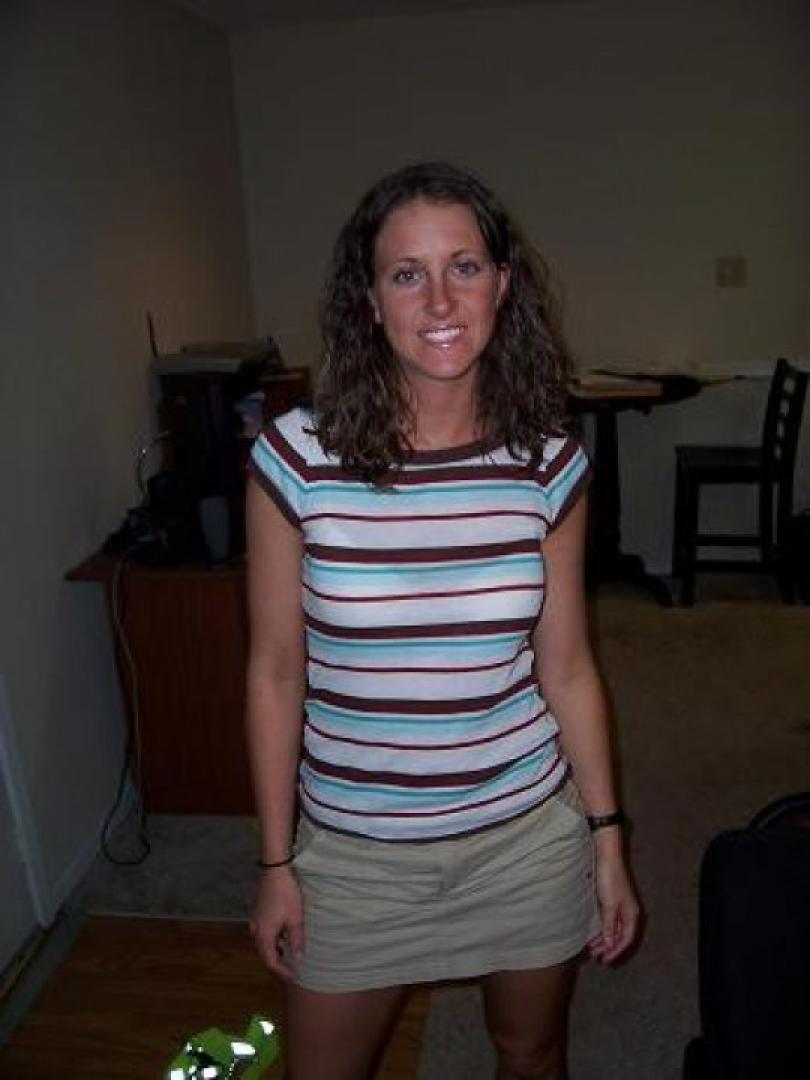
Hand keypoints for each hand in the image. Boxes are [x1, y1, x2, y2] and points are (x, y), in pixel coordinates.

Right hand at [250, 866, 304, 980]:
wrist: (275, 869)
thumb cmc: (286, 894)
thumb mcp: (295, 918)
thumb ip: (296, 940)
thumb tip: (298, 958)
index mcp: (264, 935)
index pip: (271, 961)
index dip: (282, 971)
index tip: (294, 976)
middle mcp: (256, 930)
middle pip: (265, 953)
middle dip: (278, 962)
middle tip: (292, 968)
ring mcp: (255, 920)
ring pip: (264, 942)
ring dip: (276, 950)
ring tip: (290, 954)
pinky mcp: (257, 911)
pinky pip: (264, 932)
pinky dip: (273, 939)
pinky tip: (283, 935)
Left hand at [587, 843, 639, 964]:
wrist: (606, 855)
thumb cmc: (610, 878)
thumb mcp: (609, 904)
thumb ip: (609, 924)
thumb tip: (610, 943)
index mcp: (631, 914)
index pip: (626, 939)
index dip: (616, 951)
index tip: (604, 960)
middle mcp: (627, 911)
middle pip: (619, 935)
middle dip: (608, 947)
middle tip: (595, 956)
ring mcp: (619, 905)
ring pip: (612, 928)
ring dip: (603, 939)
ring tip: (591, 947)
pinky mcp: (609, 899)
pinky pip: (607, 920)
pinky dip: (601, 928)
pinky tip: (593, 932)